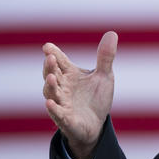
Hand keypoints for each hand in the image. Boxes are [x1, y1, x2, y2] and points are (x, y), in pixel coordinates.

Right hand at [42, 31, 117, 158]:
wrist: (96, 124)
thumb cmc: (96, 98)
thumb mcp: (104, 75)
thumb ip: (105, 57)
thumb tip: (112, 33)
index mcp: (70, 75)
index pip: (60, 62)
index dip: (54, 54)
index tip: (47, 46)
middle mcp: (63, 88)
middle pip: (52, 75)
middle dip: (50, 67)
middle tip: (50, 57)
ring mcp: (62, 104)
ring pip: (51, 94)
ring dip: (50, 86)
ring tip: (51, 77)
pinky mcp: (66, 120)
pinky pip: (58, 114)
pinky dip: (54, 109)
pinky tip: (50, 104)